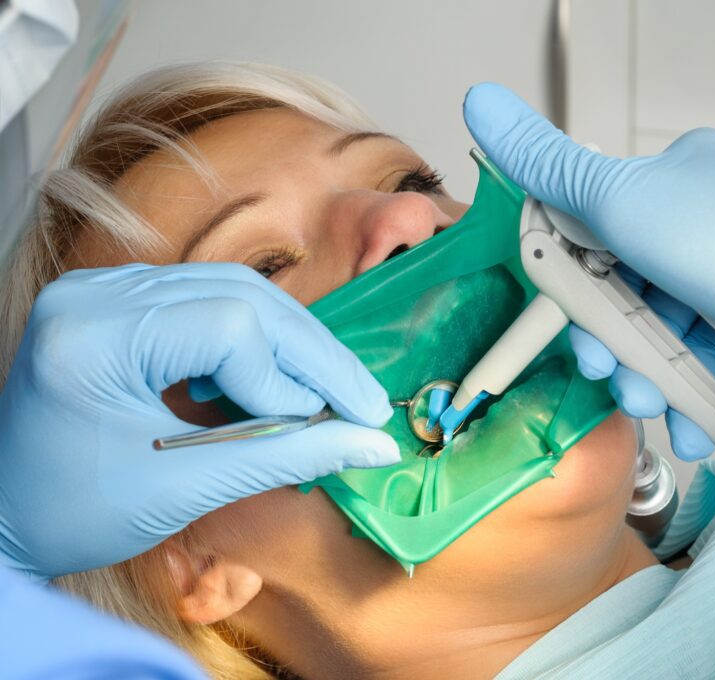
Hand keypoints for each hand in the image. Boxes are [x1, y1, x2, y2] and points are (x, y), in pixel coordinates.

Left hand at [0, 263, 398, 580]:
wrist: (3, 518)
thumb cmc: (76, 515)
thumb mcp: (184, 489)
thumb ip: (286, 456)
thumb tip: (374, 444)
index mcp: (93, 335)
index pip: (229, 327)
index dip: (292, 377)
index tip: (334, 427)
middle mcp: (94, 293)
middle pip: (240, 294)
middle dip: (310, 354)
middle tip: (361, 404)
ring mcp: (102, 290)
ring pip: (232, 290)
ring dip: (290, 343)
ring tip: (329, 393)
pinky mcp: (116, 301)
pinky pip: (208, 301)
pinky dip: (256, 340)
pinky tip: (277, 379)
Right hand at [463, 83, 714, 454]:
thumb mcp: (622, 198)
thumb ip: (548, 166)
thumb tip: (480, 100)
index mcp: (674, 180)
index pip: (600, 238)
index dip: (582, 297)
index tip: (583, 338)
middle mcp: (710, 219)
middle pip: (638, 295)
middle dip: (626, 352)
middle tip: (626, 386)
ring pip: (679, 334)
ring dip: (664, 381)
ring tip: (670, 413)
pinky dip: (710, 384)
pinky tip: (708, 406)